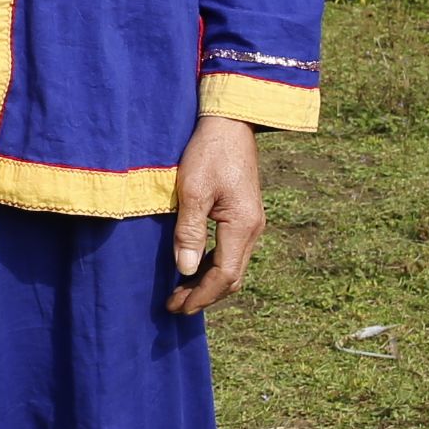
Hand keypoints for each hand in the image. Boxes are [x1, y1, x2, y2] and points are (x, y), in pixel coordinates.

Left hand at [164, 115, 263, 315]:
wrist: (231, 121)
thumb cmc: (209, 151)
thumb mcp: (192, 190)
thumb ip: (189, 231)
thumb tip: (185, 270)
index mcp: (242, 225)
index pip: (223, 276)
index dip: (200, 296)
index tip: (176, 306)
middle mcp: (253, 228)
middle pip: (232, 277)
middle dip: (204, 296)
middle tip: (175, 306)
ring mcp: (252, 222)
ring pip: (233, 266)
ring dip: (208, 283)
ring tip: (181, 292)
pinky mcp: (245, 214)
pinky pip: (232, 252)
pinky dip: (214, 266)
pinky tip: (194, 268)